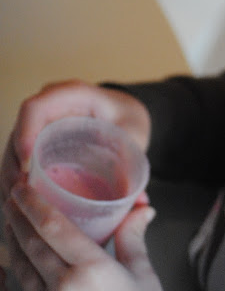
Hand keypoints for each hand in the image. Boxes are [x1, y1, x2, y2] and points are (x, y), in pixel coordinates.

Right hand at [0, 80, 150, 206]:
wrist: (128, 114)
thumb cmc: (129, 120)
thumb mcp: (134, 136)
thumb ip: (133, 163)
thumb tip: (139, 201)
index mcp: (73, 94)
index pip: (35, 108)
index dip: (24, 135)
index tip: (26, 167)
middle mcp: (50, 104)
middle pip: (18, 130)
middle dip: (12, 165)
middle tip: (19, 196)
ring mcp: (41, 120)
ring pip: (13, 145)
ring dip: (10, 174)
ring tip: (17, 204)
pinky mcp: (37, 137)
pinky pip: (19, 154)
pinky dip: (17, 175)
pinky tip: (21, 200)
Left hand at [3, 181, 160, 289]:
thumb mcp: (142, 278)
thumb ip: (133, 240)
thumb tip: (142, 208)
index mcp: (90, 271)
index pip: (53, 227)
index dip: (33, 203)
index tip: (22, 186)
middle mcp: (62, 288)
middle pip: (28, 244)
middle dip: (15, 217)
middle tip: (11, 195)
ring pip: (18, 267)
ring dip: (11, 241)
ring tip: (10, 222)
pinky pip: (19, 289)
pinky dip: (13, 270)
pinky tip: (13, 259)